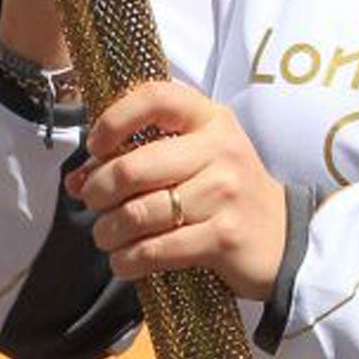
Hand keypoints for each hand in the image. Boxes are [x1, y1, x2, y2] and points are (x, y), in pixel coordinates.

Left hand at [67, 80, 287, 302]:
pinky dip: (128, 260)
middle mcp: (219, 149)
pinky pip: (156, 249)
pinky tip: (125, 261)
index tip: (96, 147)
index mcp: (210, 118)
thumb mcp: (194, 159)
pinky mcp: (223, 236)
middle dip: (98, 190)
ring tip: (107, 236)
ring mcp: (224, 192)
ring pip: (139, 213)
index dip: (114, 119)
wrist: (282, 237)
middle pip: (134, 166)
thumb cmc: (225, 191)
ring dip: (108, 231)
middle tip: (93, 203)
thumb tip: (76, 179)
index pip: (155, 97)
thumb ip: (138, 159)